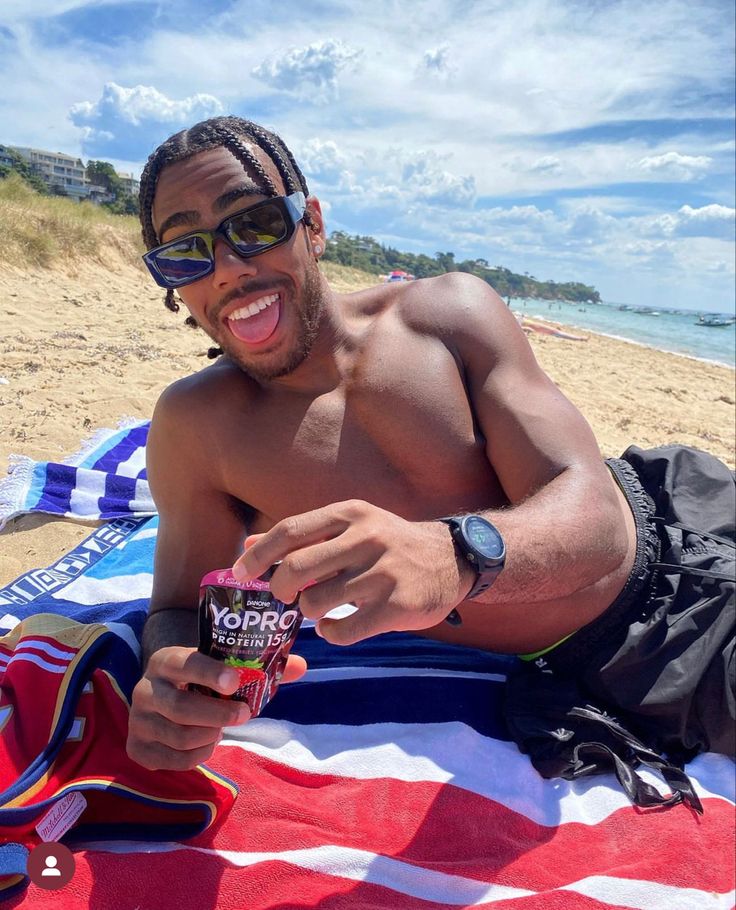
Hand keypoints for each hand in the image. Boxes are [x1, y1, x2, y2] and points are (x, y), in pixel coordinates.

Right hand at [127, 646, 306, 769]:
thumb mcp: (219, 666)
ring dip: (210, 735)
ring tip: (221, 728)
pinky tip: (207, 742)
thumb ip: (259, 665)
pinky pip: (173, 760)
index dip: (210, 673)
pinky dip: (197, 756)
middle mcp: (145, 688)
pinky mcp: (136, 748)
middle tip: (244, 714)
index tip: (236, 682)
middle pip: (181, 707)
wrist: (162, 691)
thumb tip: (301, 666)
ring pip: (179, 736)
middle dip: (218, 713)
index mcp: (166, 660)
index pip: (185, 664)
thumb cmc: (201, 678)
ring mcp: (138, 720)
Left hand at [232, 500, 472, 645]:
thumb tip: (248, 546)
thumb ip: (304, 536)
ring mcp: (383, 572)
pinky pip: (344, 630)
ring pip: (316, 604)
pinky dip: (332, 634)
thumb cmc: (389, 544)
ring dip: (309, 613)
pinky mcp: (397, 605)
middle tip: (284, 597)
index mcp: (350, 514)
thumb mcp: (351, 526)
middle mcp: (366, 538)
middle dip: (279, 589)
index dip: (258, 555)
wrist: (451, 559)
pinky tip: (338, 627)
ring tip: (320, 609)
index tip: (240, 573)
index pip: (290, 530)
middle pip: (296, 569)